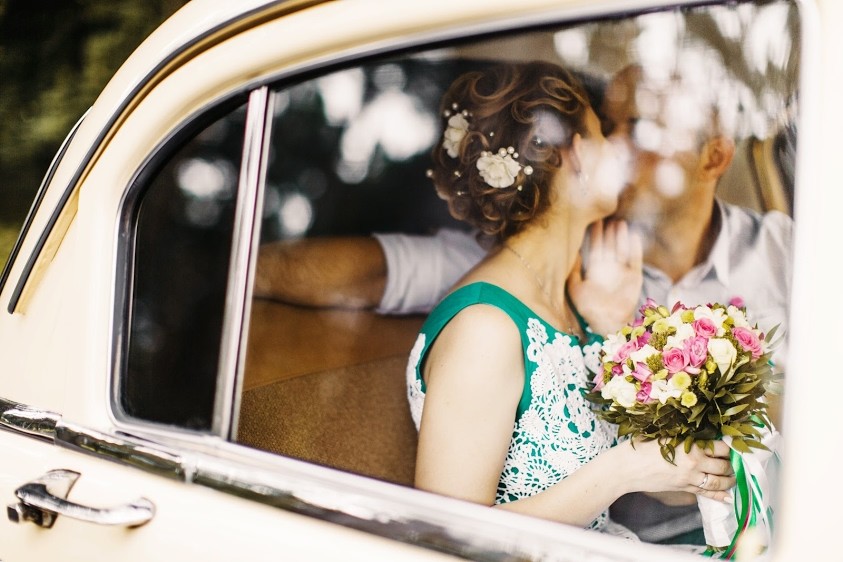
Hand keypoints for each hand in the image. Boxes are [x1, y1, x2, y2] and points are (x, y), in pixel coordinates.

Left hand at [567, 219, 642, 334]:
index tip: (594, 221)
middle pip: (609, 246)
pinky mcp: (634, 277)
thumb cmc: (588, 308)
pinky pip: (635, 260)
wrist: (607, 322)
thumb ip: (574, 271)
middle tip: (608, 216)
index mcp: (594, 270)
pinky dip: (635, 248)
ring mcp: (622, 272)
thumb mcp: (575, 288)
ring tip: (620, 223)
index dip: (595, 235)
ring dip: (621, 237)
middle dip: (608, 233)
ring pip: (622, 249)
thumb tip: (572, 253)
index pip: (595, 248)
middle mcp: (609, 269)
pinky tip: (634, 236)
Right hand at [621, 438, 736, 503]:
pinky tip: (727, 497)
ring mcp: (690, 478)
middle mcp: (694, 463)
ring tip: (733, 476)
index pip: (720, 447)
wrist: (627, 468)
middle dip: (732, 463)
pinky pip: (707, 494)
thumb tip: (700, 431)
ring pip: (719, 481)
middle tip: (734, 460)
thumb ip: (683, 434)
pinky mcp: (684, 488)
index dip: (729, 446)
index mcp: (690, 445)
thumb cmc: (641, 447)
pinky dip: (719, 496)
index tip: (734, 445)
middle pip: (724, 465)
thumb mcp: (663, 434)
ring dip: (730, 479)